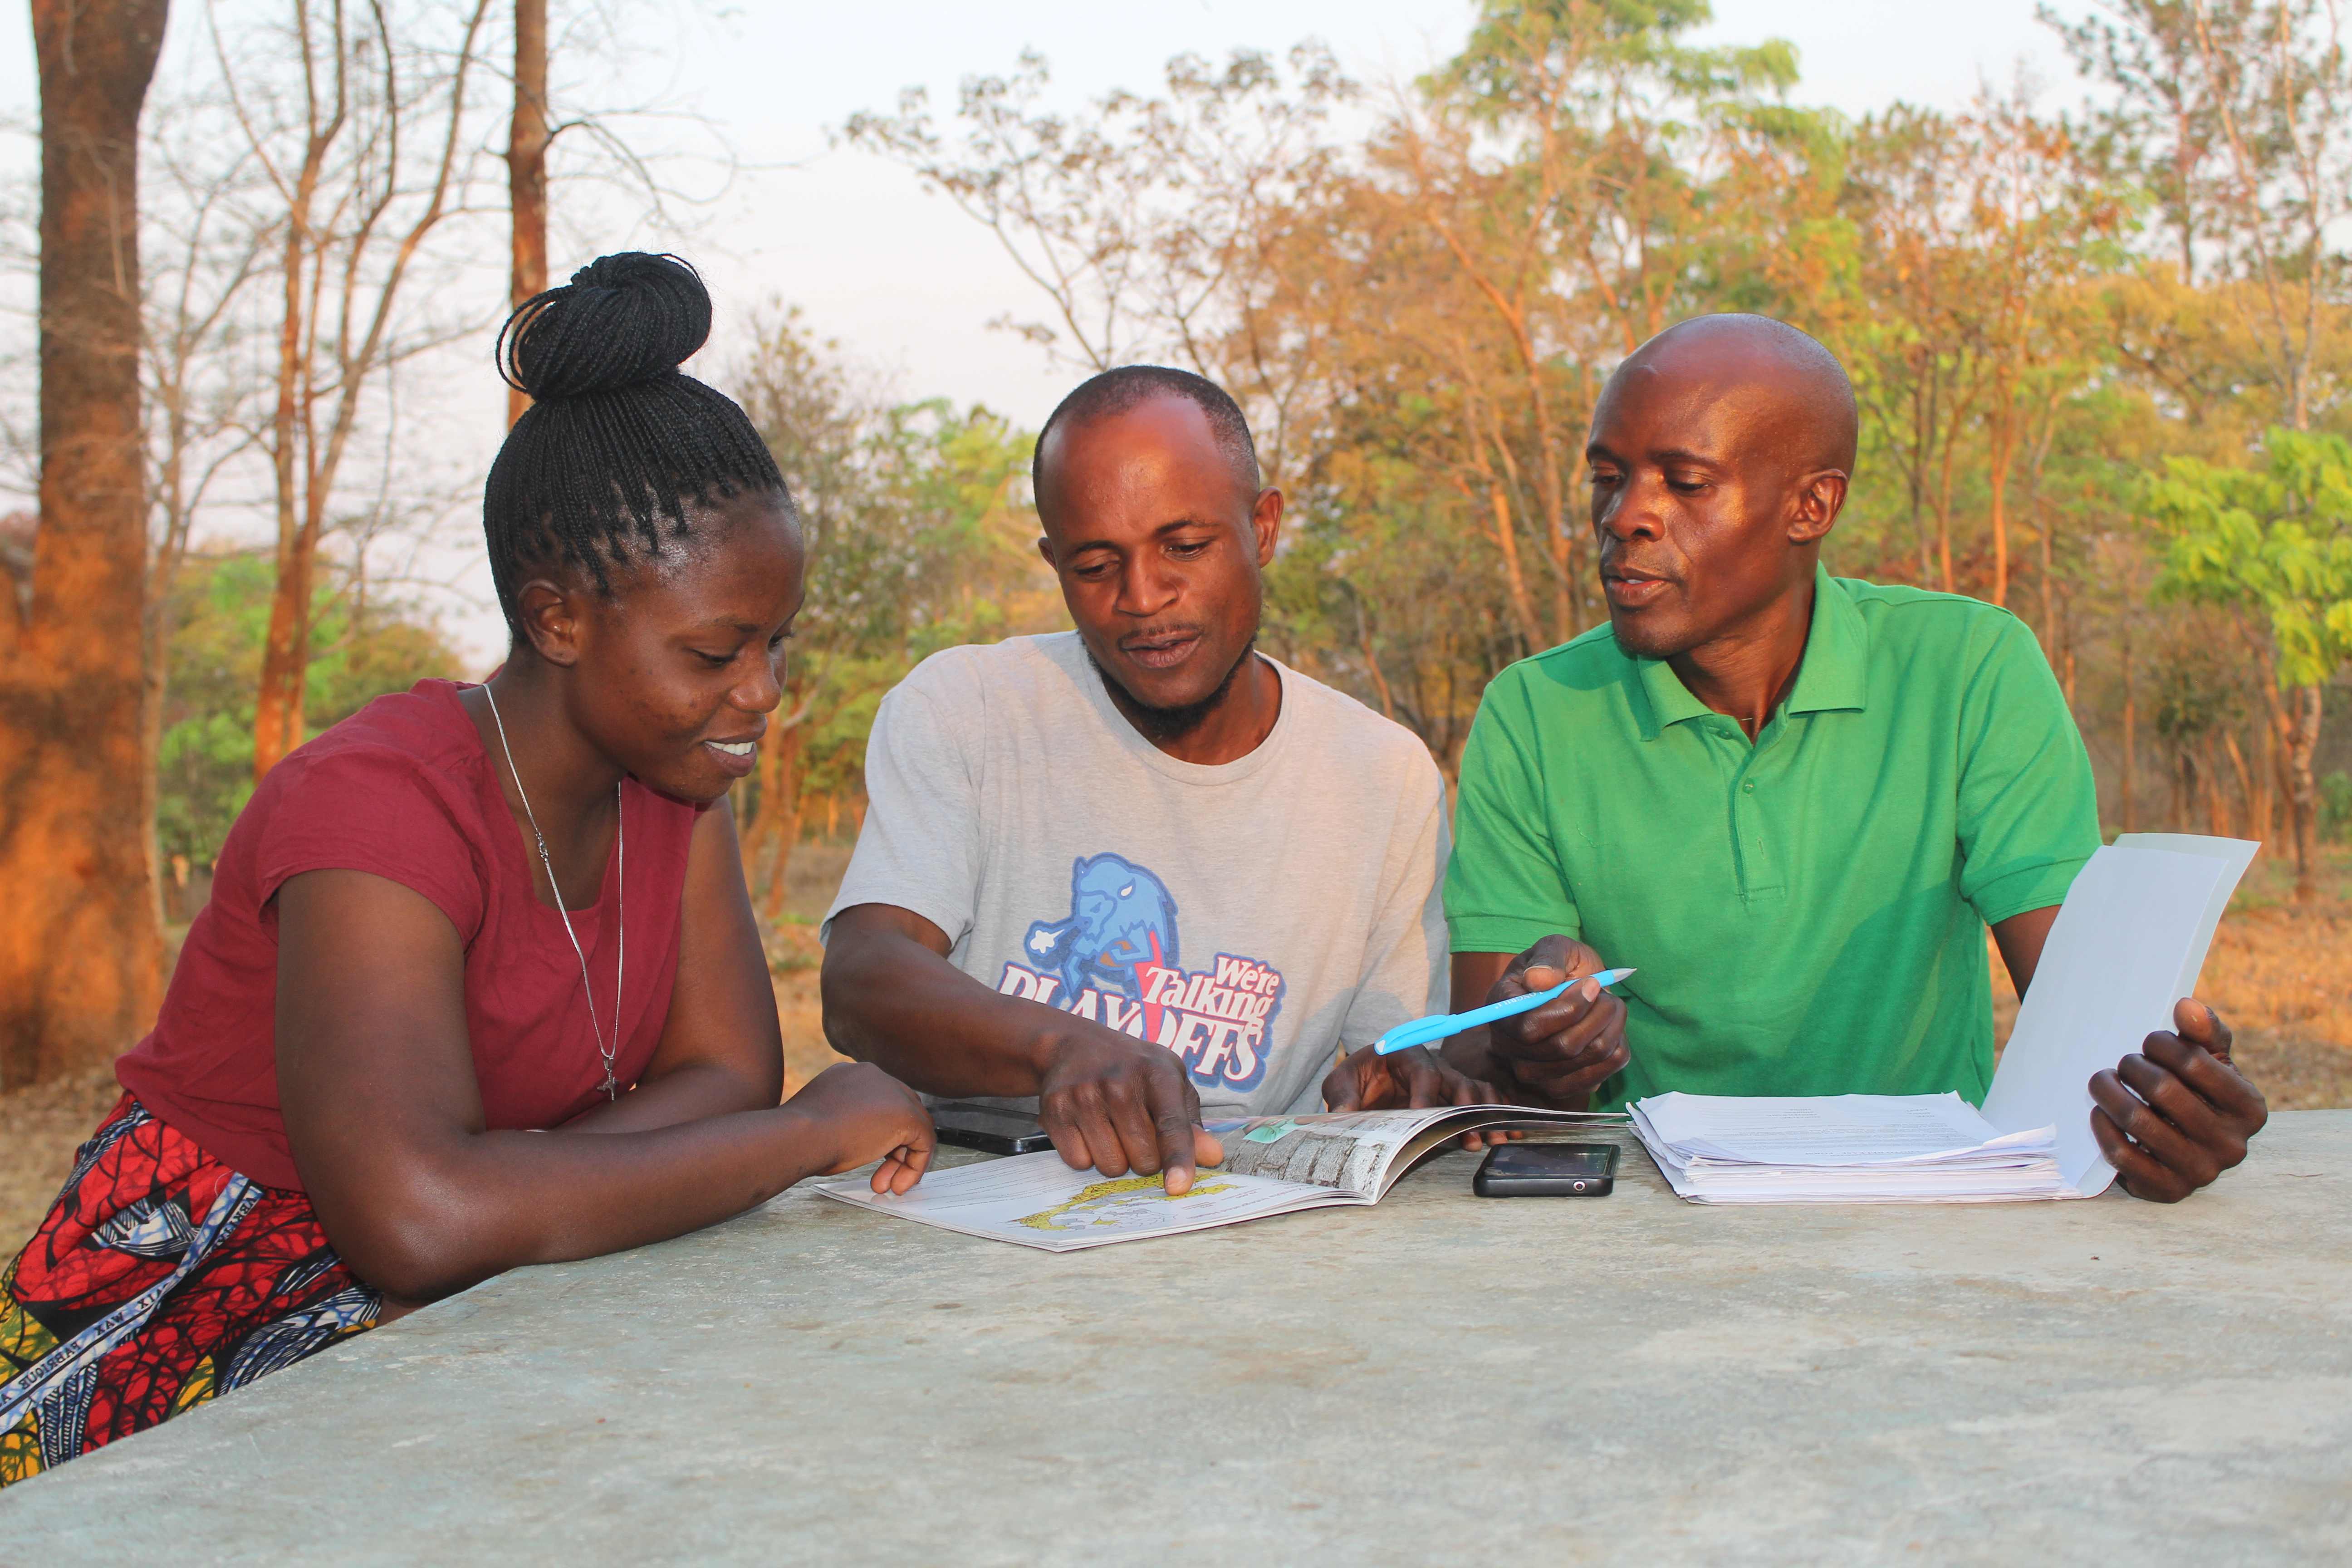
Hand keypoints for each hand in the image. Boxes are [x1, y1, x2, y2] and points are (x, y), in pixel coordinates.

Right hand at [784, 1061, 935, 1195]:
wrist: (799, 1136)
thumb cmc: (800, 1135)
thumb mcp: (822, 1121)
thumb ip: (844, 1121)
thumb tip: (855, 1140)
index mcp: (852, 1075)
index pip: (879, 1102)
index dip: (879, 1134)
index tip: (868, 1158)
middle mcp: (874, 1076)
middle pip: (899, 1112)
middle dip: (893, 1149)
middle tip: (882, 1176)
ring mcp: (892, 1092)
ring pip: (912, 1127)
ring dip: (901, 1161)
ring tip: (886, 1186)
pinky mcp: (906, 1114)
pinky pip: (923, 1141)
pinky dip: (914, 1165)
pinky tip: (898, 1184)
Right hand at [1036, 1025, 1224, 1194]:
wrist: (1073, 1044)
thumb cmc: (1132, 1068)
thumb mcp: (1169, 1082)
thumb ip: (1190, 1123)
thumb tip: (1213, 1157)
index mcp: (1157, 1075)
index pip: (1172, 1125)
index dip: (1178, 1159)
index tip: (1178, 1186)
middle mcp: (1120, 1084)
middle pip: (1143, 1160)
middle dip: (1145, 1159)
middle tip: (1135, 1132)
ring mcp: (1085, 1096)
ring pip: (1110, 1166)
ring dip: (1115, 1159)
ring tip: (1110, 1128)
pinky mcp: (1055, 1110)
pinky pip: (1078, 1162)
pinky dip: (1085, 1155)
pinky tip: (1087, 1128)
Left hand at [1322, 1043, 1515, 1149]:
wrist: (1366, 1081)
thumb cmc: (1356, 1078)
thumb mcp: (1339, 1083)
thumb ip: (1341, 1095)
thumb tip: (1343, 1114)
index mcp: (1404, 1054)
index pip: (1423, 1072)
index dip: (1426, 1095)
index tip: (1424, 1118)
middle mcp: (1432, 1063)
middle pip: (1457, 1080)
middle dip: (1464, 1108)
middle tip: (1468, 1136)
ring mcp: (1447, 1079)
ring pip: (1475, 1090)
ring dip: (1484, 1114)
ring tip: (1492, 1140)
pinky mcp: (1455, 1096)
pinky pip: (1482, 1100)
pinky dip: (1495, 1114)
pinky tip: (1506, 1134)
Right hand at [1481, 935, 1629, 1107]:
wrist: (1576, 990)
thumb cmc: (1561, 967)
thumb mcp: (1555, 947)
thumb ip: (1548, 958)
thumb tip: (1538, 980)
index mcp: (1501, 1011)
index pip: (1529, 1028)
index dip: (1567, 1009)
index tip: (1591, 985)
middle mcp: (1510, 1049)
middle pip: (1563, 1047)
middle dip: (1596, 1014)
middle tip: (1604, 992)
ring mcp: (1536, 1074)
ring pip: (1588, 1057)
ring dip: (1610, 1024)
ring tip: (1608, 1004)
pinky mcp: (1563, 1088)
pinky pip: (1604, 1072)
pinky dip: (1617, 1043)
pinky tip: (1609, 1027)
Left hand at [2089, 997, 2266, 1202]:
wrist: (2186, 1141)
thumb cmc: (2199, 1091)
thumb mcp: (2212, 1059)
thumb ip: (2205, 1030)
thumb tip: (2186, 1007)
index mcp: (2250, 1109)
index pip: (2194, 1062)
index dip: (2161, 1044)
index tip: (2149, 1041)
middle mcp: (2232, 1146)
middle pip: (2162, 1089)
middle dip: (2132, 1066)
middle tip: (2124, 1062)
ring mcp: (2200, 1173)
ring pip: (2137, 1121)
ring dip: (2109, 1091)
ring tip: (2102, 1080)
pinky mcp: (2166, 1191)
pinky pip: (2122, 1155)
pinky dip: (2102, 1128)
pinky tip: (2099, 1111)